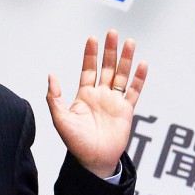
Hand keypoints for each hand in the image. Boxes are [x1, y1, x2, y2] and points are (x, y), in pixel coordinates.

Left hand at [46, 30, 147, 177]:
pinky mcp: (126, 110)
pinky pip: (134, 91)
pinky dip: (139, 78)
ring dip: (126, 59)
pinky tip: (143, 65)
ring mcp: (114, 101)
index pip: (88, 69)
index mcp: (84, 95)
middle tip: (113, 33)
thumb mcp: (60, 119)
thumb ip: (54, 97)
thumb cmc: (76, 143)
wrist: (93, 161)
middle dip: (110, 50)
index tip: (93, 38)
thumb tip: (51, 75)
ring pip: (122, 75)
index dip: (90, 54)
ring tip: (130, 43)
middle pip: (107, 67)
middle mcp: (100, 95)